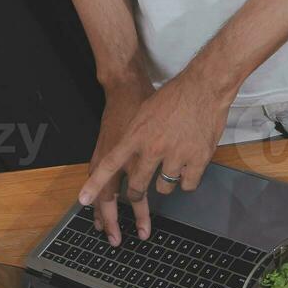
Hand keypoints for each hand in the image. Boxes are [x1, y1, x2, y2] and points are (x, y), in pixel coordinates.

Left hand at [79, 66, 233, 230]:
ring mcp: (176, 156)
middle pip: (139, 184)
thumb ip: (137, 136)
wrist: (203, 87)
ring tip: (172, 169)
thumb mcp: (144, 112)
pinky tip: (188, 169)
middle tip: (139, 193)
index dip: (95, 185)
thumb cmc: (175, 95)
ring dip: (166, 182)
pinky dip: (187, 180)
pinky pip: (188, 184)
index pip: (109, 164)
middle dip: (137, 193)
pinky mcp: (198, 160)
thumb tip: (133, 152)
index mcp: (136, 136)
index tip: (83, 200)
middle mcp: (153, 148)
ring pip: (164, 187)